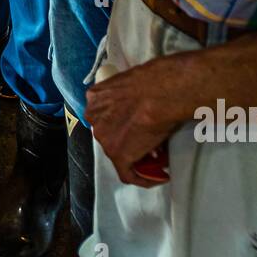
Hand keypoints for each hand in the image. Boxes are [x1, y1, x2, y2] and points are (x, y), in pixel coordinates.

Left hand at [85, 59, 181, 187]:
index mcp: (95, 98)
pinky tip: (161, 177)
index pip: (104, 116)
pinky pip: (128, 174)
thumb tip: (141, 104)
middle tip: (150, 140)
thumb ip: (126, 94)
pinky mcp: (119, 156)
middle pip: (110, 135)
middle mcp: (94, 119)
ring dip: (138, 156)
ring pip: (119, 153)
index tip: (137, 125)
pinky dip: (143, 178)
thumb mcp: (131, 80)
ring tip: (161, 157)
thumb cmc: (155, 78)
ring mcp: (105, 139)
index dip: (121, 123)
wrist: (162, 91)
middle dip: (129, 139)